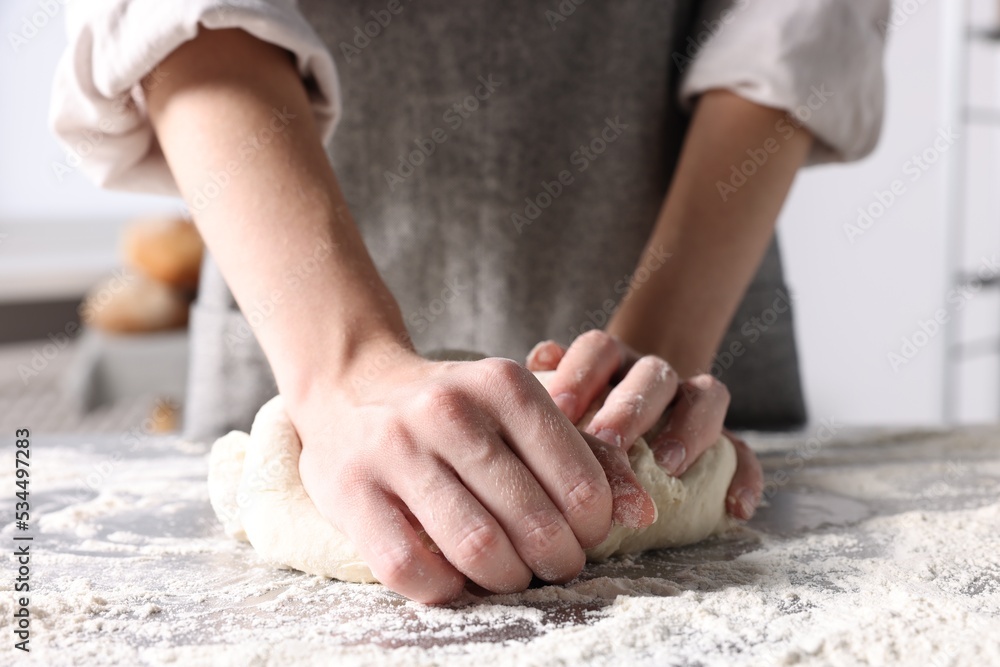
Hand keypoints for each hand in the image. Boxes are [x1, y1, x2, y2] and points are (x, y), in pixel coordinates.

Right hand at [292, 347, 653, 603]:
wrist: (348, 387)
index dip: (593, 528)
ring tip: (512, 575)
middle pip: (532, 523)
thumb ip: (582, 453)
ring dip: (508, 580)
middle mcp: (449, 411)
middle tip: (553, 565)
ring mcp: (395, 450)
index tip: (583, 536)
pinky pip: (412, 569)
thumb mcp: (516, 408)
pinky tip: (455, 576)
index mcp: (503, 384)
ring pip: (477, 549)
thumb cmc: (451, 408)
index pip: (578, 482)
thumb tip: (642, 513)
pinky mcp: (351, 492)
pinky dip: (446, 589)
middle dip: (556, 562)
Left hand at [526, 331, 762, 519]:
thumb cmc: (582, 412)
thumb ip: (548, 378)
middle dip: (631, 409)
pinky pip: (743, 451)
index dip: (580, 372)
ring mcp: (691, 402)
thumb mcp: (561, 393)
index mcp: (612, 360)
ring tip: (669, 467)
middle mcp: (653, 374)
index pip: (600, 349)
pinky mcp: (723, 438)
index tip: (560, 408)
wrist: (631, 412)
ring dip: (689, 430)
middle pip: (653, 374)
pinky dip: (745, 477)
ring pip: (706, 396)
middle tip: (610, 443)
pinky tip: (735, 508)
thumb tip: (540, 359)